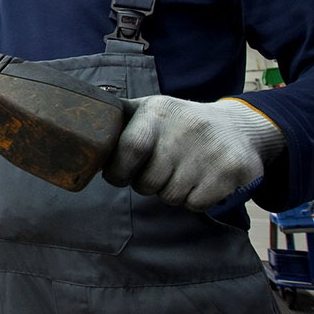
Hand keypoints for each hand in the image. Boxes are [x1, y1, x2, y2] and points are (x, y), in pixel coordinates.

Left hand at [103, 96, 284, 211]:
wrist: (239, 126)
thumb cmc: (178, 122)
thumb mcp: (150, 109)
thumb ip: (117, 118)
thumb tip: (75, 124)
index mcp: (158, 111)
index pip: (130, 149)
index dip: (118, 172)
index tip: (118, 176)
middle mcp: (185, 128)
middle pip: (148, 182)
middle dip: (146, 185)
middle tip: (156, 173)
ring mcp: (211, 150)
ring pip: (171, 197)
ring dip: (170, 193)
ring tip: (180, 173)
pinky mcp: (232, 171)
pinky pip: (196, 205)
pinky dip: (193, 200)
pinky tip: (200, 180)